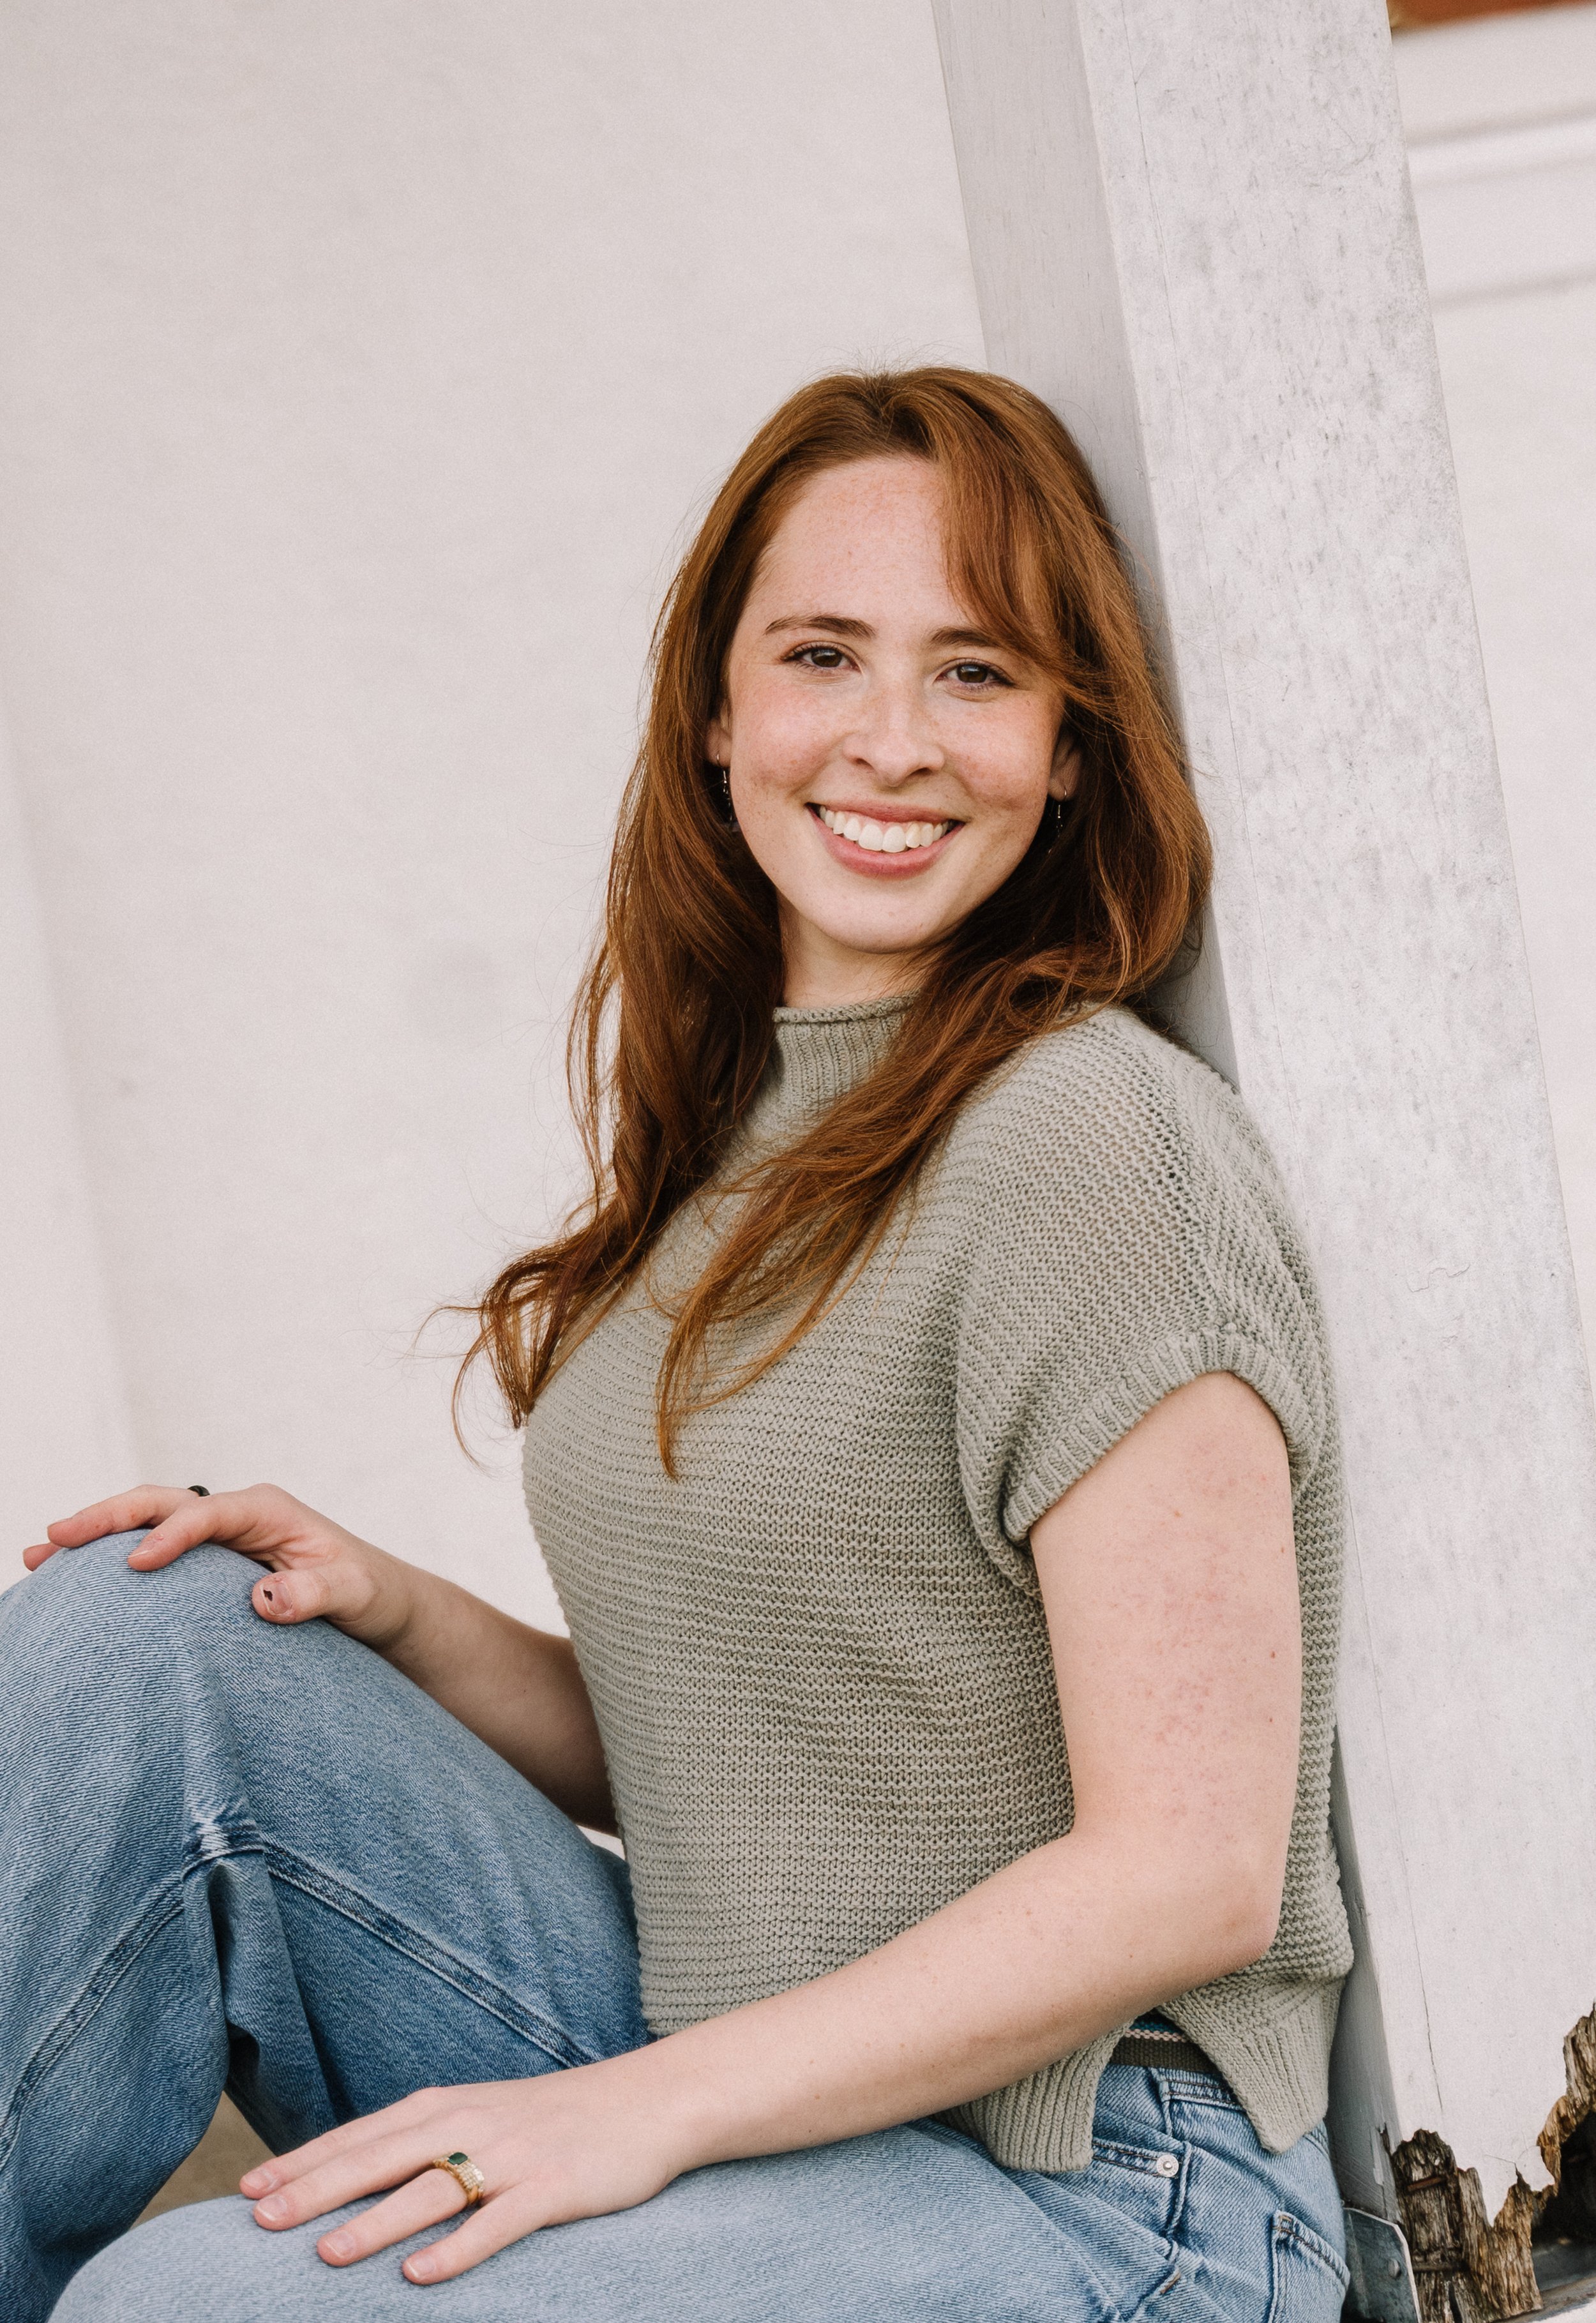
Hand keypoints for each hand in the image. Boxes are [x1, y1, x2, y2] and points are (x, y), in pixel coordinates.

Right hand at [23, 1484, 417, 1651]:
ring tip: (39, 1555)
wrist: (380, 1601)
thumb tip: (263, 1600)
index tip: (135, 1564)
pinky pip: (153, 1550)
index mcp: (267, 1509)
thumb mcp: (354, 1594)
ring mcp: (219, 1535)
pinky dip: (112, 1558)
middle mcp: (237, 1513)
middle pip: (161, 1502)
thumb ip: (315, 1595)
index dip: (170, 1535)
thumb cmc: (369, 1594)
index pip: (207, 1514)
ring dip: (96, 1536)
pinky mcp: (208, 1560)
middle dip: (107, 1518)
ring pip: (147, 1522)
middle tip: (53, 1538)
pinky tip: (72, 1581)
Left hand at [239, 2054, 691, 2283]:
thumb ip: (425, 2141)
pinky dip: (457, 2249)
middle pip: (381, 2158)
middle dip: (317, 2188)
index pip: (361, 2135)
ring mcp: (512, 2156)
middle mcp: (472, 2124)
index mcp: (448, 2106)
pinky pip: (498, 2223)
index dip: (304, 2161)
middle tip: (259, 2219)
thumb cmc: (556, 2116)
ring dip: (376, 2222)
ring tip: (325, 2254)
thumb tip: (356, 2175)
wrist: (648, 2099)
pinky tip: (420, 2276)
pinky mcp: (553, 2186)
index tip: (248, 2189)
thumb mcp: (483, 2115)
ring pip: (431, 2190)